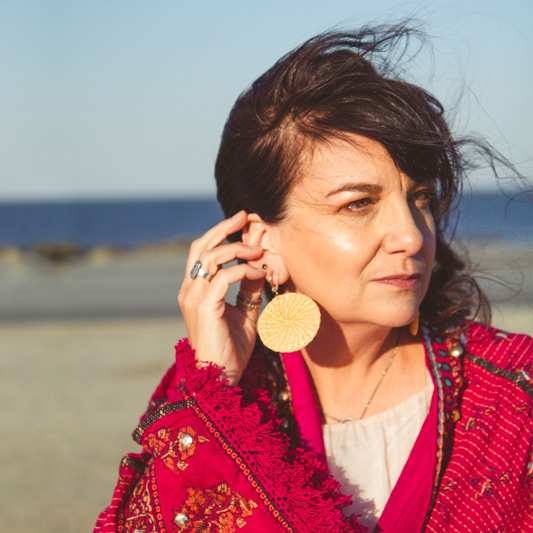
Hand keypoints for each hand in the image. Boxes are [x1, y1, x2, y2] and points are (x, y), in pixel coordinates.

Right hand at [177, 211, 266, 384]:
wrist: (220, 379)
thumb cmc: (231, 350)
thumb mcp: (244, 312)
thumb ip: (247, 289)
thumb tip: (258, 266)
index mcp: (195, 290)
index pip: (202, 252)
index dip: (220, 233)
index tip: (241, 221)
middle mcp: (189, 290)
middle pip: (200, 247)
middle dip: (222, 228)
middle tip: (244, 217)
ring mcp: (193, 298)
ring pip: (210, 258)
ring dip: (237, 249)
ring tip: (259, 251)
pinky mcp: (202, 307)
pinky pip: (223, 277)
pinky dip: (242, 270)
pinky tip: (258, 272)